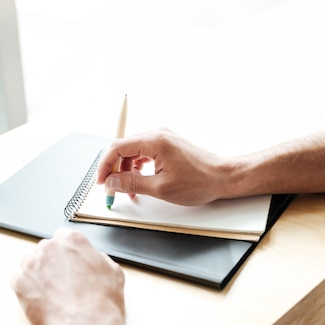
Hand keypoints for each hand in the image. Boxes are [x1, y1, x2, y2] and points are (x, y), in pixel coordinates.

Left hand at [11, 229, 126, 324]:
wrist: (86, 323)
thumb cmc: (100, 301)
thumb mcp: (113, 271)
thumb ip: (98, 258)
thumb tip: (94, 259)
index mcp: (72, 240)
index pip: (63, 236)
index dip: (66, 251)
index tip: (68, 260)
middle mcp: (50, 248)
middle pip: (46, 249)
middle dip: (52, 262)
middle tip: (62, 279)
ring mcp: (32, 264)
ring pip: (30, 263)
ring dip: (38, 274)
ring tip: (52, 291)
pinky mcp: (20, 283)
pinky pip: (19, 280)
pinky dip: (27, 289)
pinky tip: (42, 298)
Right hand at [96, 128, 227, 204]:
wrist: (223, 177)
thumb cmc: (199, 181)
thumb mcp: (161, 188)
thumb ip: (132, 183)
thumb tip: (111, 182)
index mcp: (155, 141)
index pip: (118, 147)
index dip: (105, 166)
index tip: (101, 182)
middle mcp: (158, 134)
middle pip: (123, 147)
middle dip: (114, 169)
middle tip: (110, 188)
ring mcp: (163, 138)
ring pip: (133, 151)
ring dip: (126, 170)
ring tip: (127, 190)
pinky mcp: (168, 144)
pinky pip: (144, 152)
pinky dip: (137, 167)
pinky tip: (139, 182)